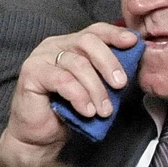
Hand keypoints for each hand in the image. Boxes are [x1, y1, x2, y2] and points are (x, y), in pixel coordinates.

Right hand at [0, 24, 139, 162]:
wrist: (42, 135)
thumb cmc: (71, 111)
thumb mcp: (96, 88)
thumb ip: (109, 73)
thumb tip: (136, 62)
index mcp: (71, 44)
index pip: (95, 30)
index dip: (115, 34)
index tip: (133, 43)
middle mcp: (55, 45)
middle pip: (88, 42)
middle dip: (109, 63)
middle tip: (121, 85)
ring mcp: (41, 57)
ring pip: (78, 64)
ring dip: (96, 89)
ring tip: (104, 110)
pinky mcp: (31, 73)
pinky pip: (63, 81)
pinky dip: (80, 97)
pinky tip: (87, 111)